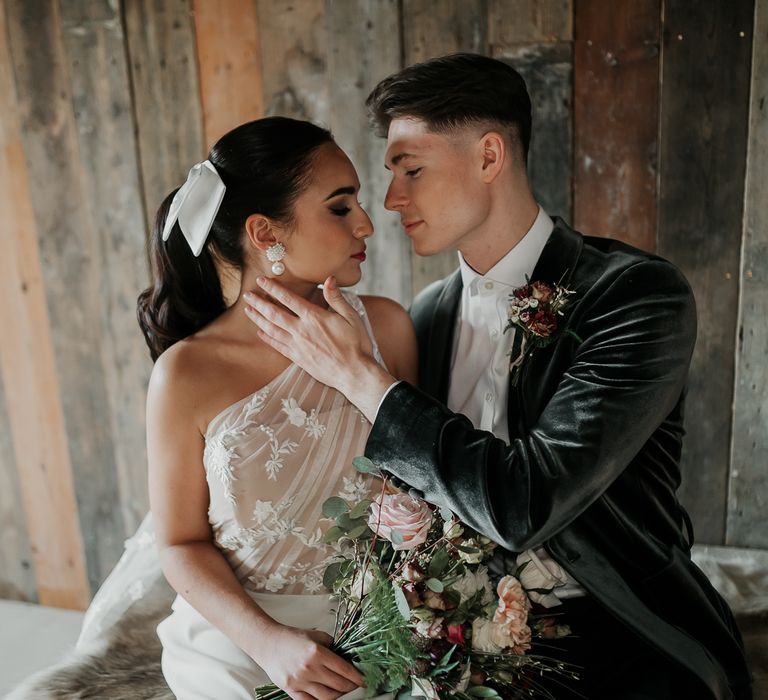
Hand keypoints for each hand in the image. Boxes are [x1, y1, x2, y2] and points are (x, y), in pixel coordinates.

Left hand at [243, 277, 393, 420]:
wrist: (354, 373)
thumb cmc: (356, 345)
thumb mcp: (351, 317)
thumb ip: (336, 298)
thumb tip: (329, 279)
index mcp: (314, 317)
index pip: (289, 299)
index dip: (273, 288)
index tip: (262, 281)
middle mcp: (302, 330)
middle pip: (274, 313)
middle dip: (259, 303)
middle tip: (247, 295)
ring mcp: (298, 345)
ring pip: (272, 329)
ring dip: (258, 319)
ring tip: (248, 310)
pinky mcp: (298, 358)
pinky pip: (277, 346)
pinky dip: (267, 338)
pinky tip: (260, 332)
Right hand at [256, 626, 363, 699]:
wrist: (268, 643)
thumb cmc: (291, 637)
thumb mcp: (315, 635)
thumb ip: (331, 644)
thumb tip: (346, 656)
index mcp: (317, 652)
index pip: (344, 669)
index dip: (357, 677)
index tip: (364, 680)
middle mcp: (310, 668)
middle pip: (338, 685)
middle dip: (351, 688)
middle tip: (356, 687)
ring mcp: (300, 682)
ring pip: (327, 697)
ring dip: (339, 696)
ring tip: (343, 692)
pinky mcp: (291, 691)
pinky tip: (328, 698)